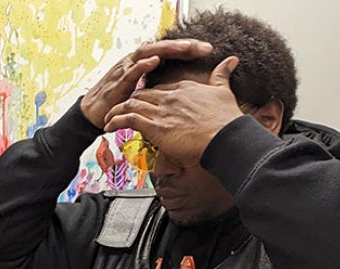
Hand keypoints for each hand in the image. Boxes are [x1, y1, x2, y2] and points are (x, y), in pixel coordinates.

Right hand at [80, 39, 213, 128]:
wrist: (93, 113)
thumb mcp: (144, 92)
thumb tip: (181, 87)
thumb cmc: (118, 102)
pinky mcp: (117, 82)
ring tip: (185, 48)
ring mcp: (125, 69)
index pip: (169, 51)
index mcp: (143, 63)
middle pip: (162, 47)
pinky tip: (154, 61)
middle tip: (203, 47)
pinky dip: (143, 65)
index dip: (187, 49)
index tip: (207, 50)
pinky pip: (131, 70)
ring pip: (148, 53)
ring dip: (167, 50)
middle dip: (183, 46)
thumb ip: (159, 85)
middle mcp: (135, 61)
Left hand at [103, 56, 243, 165]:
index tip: (143, 101)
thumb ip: (222, 75)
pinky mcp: (155, 126)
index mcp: (184, 89)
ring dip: (117, 111)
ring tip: (108, 117)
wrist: (225, 137)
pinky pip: (128, 120)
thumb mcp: (224, 91)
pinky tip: (109, 126)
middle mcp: (170, 97)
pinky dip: (116, 121)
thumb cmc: (226, 120)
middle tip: (120, 109)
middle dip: (129, 102)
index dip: (150, 95)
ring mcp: (161, 111)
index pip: (160, 89)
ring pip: (131, 105)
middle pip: (142, 95)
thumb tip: (231, 60)